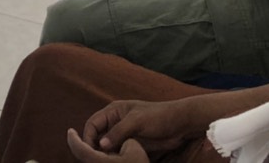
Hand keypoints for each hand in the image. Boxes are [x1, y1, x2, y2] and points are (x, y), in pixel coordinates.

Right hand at [80, 98, 197, 155]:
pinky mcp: (132, 144)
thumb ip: (118, 132)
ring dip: (105, 154)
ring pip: (107, 146)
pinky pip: (118, 152)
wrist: (181, 124)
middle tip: (96, 161)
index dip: (88, 137)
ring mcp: (124, 134)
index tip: (88, 152)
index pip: (92, 124)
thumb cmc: (159, 116)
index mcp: (113, 111)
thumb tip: (101, 145)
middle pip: (97, 136)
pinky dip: (115, 158)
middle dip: (95, 147)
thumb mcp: (137, 122)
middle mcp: (116, 122)